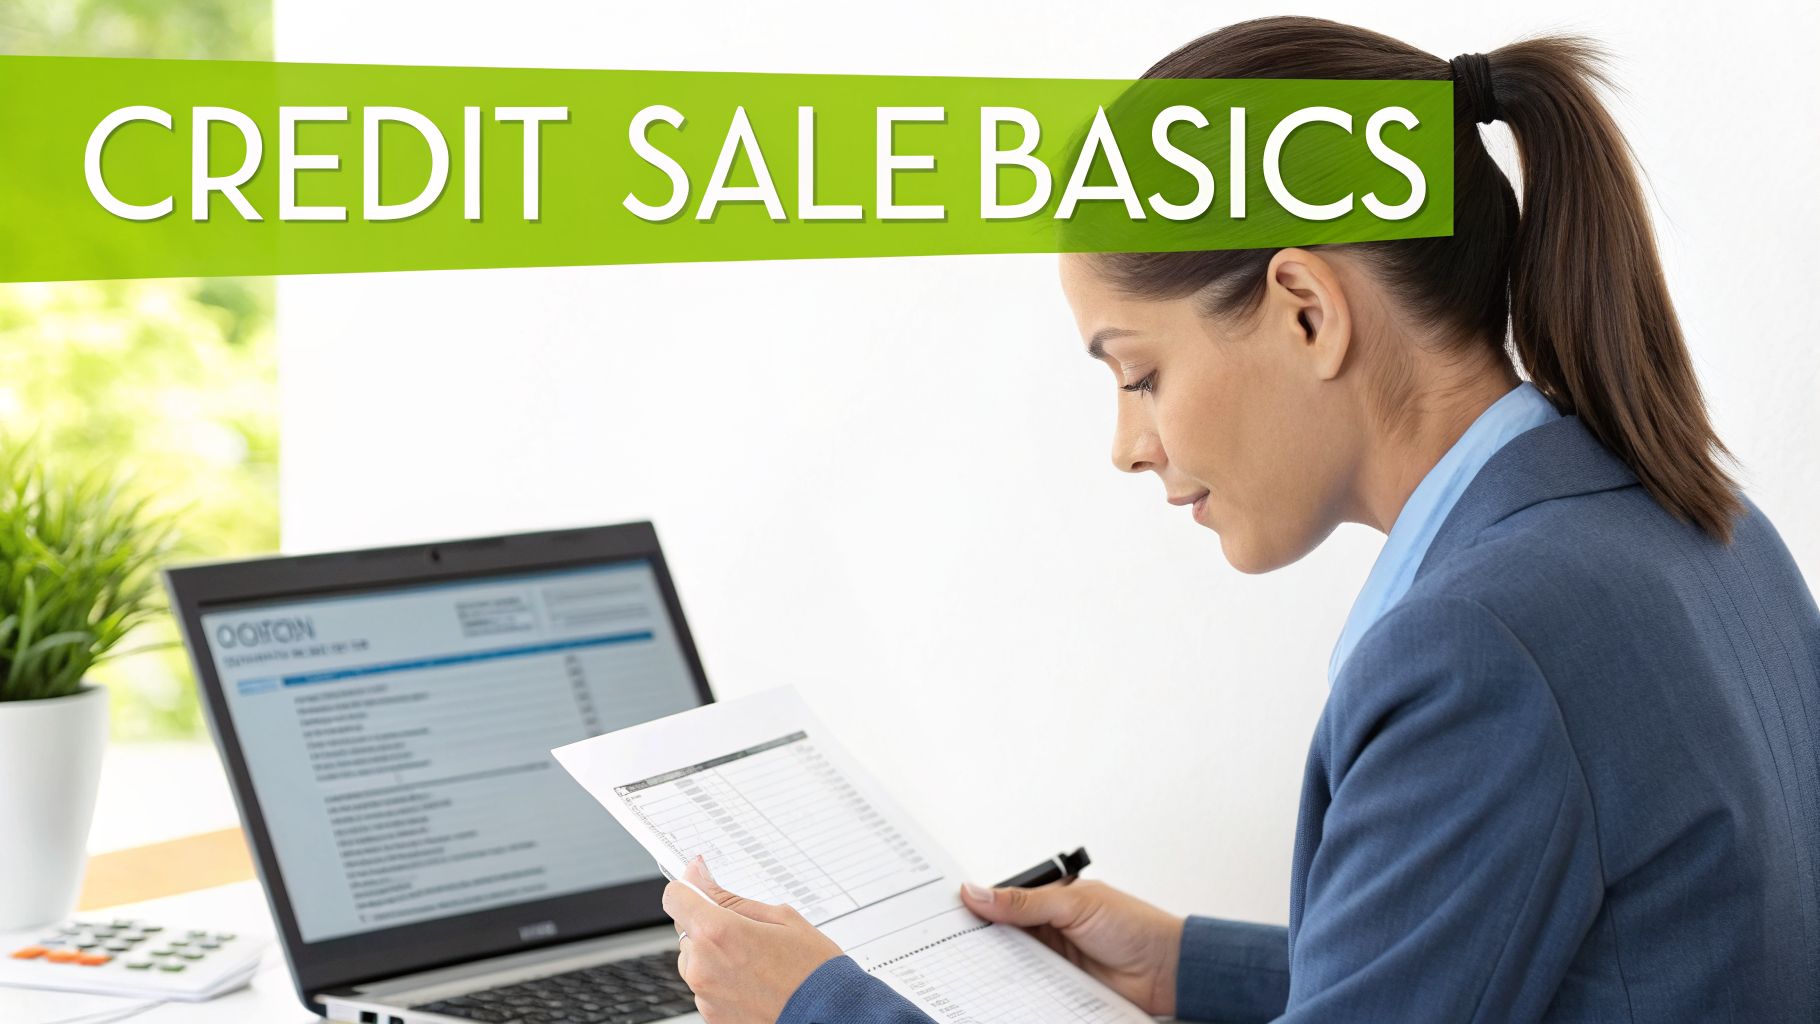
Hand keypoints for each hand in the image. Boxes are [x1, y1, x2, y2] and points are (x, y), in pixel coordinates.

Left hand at [661, 855, 843, 1023]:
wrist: (829, 1015)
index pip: (676, 896)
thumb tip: (699, 875)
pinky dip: (722, 981)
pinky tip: (754, 982)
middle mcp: (703, 966)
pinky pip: (706, 987)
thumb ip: (730, 897)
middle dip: (710, 925)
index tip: (703, 885)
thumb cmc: (812, 969)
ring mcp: (705, 995)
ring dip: (715, 955)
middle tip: (749, 934)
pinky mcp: (710, 1015)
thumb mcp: (779, 917)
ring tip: (756, 963)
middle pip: (687, 930)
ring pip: (695, 960)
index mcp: (718, 932)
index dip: (690, 887)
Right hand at [960, 878, 1185, 1016]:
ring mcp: (1054, 964)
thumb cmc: (1135, 926)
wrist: (1168, 970)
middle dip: (981, 942)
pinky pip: (1031, 992)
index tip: (949, 912)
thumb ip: (1024, 903)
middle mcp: (1050, 933)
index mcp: (1051, 903)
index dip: (978, 908)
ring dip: (997, 969)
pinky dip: (1018, 993)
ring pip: (1013, 968)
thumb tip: (978, 893)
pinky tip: (1001, 992)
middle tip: (951, 945)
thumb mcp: (1075, 905)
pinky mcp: (1060, 991)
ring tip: (969, 970)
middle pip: (1003, 939)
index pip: (1004, 904)